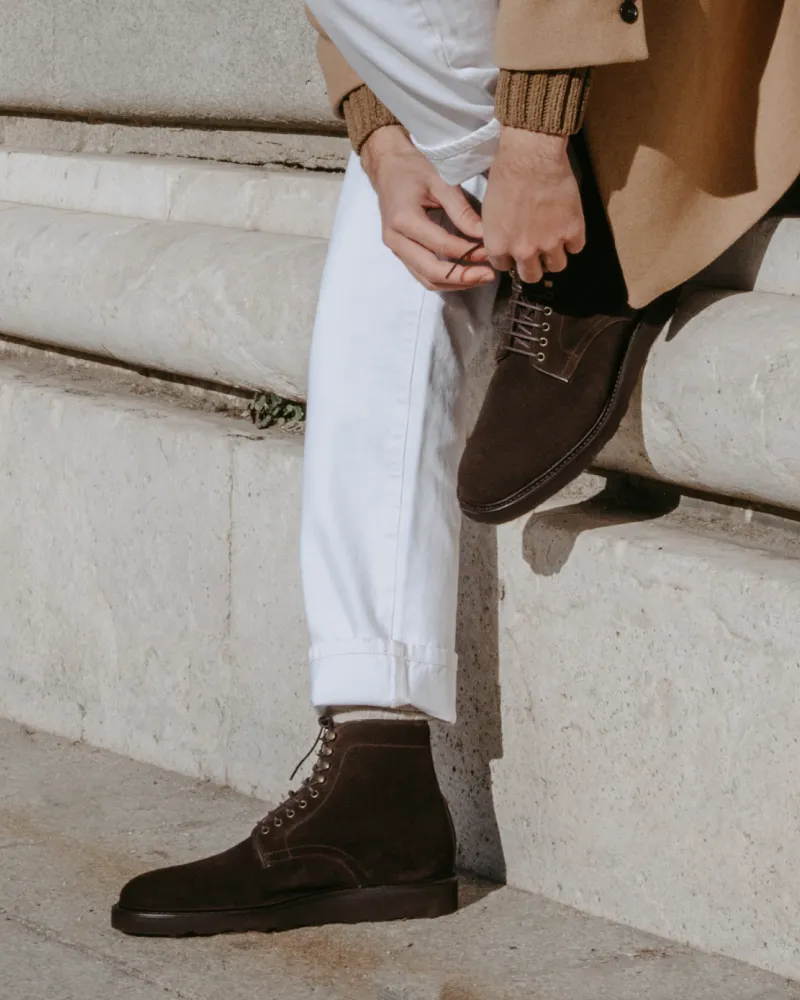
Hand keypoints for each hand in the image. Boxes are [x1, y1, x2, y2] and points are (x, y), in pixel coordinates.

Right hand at [361, 126, 494, 291]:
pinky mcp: (401, 254)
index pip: (441, 245)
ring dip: (455, 283)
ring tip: (481, 277)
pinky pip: (423, 275)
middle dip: (463, 277)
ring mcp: (396, 250)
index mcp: (403, 219)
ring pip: (427, 280)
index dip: (467, 252)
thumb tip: (484, 235)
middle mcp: (396, 240)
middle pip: (431, 272)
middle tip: (489, 275)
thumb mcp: (441, 181)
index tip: (490, 252)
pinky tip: (465, 274)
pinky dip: (446, 279)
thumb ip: (461, 210)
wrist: (388, 167)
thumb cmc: (414, 168)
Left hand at [482, 128, 585, 283]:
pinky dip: (574, 241)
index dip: (510, 258)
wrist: (531, 157)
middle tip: (536, 252)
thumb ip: (497, 234)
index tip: (514, 250)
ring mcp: (550, 243)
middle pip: (531, 276)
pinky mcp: (573, 230)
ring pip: (556, 266)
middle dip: (533, 266)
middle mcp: (524, 251)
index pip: (504, 267)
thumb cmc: (504, 176)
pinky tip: (569, 228)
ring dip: (555, 257)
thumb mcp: (489, 210)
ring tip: (555, 241)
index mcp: (499, 246)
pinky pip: (576, 248)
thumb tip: (503, 244)